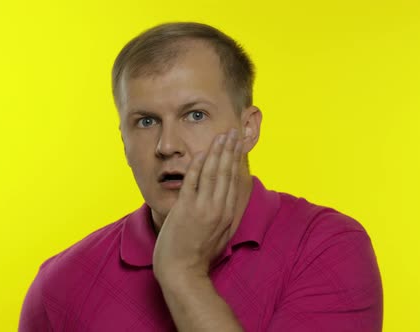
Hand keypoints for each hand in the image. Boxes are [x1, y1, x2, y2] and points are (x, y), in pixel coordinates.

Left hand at [152, 128, 242, 282]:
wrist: (182, 272)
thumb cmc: (198, 256)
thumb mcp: (220, 235)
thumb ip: (224, 216)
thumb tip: (226, 200)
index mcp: (228, 214)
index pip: (233, 181)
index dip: (236, 160)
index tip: (237, 145)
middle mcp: (219, 208)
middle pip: (226, 172)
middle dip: (230, 149)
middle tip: (232, 132)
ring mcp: (203, 208)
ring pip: (213, 173)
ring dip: (217, 152)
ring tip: (221, 136)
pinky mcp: (186, 209)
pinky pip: (193, 181)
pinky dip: (197, 165)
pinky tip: (202, 152)